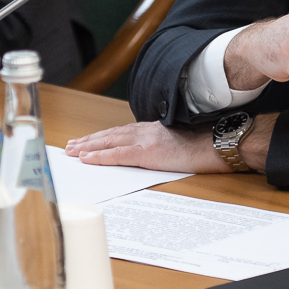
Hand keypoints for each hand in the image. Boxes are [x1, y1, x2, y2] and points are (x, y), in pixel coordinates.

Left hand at [67, 115, 276, 172]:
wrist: (218, 143)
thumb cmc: (204, 146)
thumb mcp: (178, 143)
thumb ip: (161, 145)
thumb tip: (150, 155)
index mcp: (153, 129)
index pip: (120, 132)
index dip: (101, 137)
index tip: (86, 141)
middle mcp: (145, 130)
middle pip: (109, 135)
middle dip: (88, 141)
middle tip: (70, 146)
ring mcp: (145, 140)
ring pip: (108, 142)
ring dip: (88, 147)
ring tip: (72, 152)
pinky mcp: (148, 152)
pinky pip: (117, 155)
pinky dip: (100, 156)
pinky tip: (87, 159)